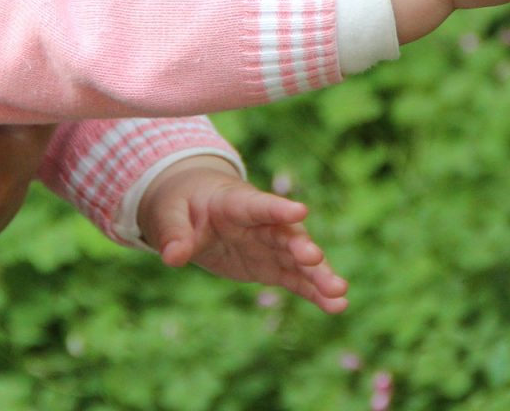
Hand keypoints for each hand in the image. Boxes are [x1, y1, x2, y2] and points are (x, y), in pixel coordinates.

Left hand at [137, 155, 348, 313]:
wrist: (194, 207)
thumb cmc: (181, 205)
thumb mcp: (168, 215)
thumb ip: (173, 235)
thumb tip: (173, 258)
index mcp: (237, 203)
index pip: (259, 205)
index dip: (278, 208)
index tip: (300, 211)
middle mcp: (262, 223)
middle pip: (286, 234)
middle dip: (301, 246)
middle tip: (315, 258)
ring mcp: (270, 245)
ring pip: (299, 261)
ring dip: (319, 276)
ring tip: (341, 295)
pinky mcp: (271, 266)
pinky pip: (296, 280)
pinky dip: (314, 293)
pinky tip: (336, 307)